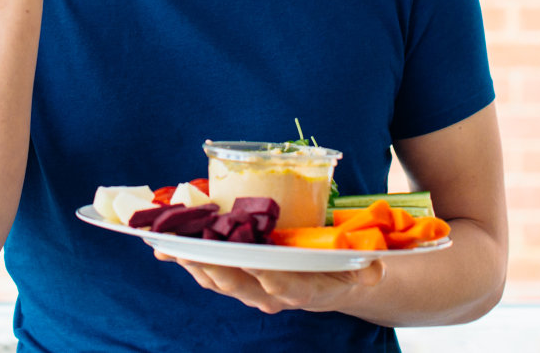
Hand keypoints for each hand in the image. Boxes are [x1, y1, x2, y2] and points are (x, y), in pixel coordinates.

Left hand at [153, 250, 384, 314]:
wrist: (334, 286)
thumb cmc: (346, 268)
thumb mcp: (365, 268)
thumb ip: (370, 269)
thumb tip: (377, 269)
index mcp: (302, 290)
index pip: (280, 287)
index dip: (264, 277)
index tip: (251, 265)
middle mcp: (271, 294)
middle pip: (236, 283)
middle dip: (210, 266)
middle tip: (188, 248)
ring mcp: (251, 289)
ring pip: (216, 279)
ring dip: (191, 262)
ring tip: (167, 244)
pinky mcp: (237, 280)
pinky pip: (208, 272)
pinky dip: (186, 260)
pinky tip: (162, 248)